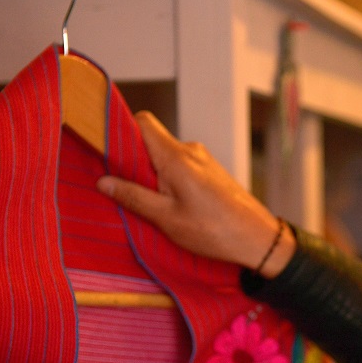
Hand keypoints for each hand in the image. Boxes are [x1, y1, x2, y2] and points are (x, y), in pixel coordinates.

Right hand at [97, 111, 296, 277]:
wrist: (258, 240)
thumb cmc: (215, 231)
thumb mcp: (166, 218)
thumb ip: (133, 197)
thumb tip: (103, 181)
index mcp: (176, 157)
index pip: (142, 122)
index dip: (120, 129)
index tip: (104, 147)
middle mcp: (190, 151)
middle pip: (151, 140)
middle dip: (132, 159)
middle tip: (120, 185)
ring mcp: (202, 160)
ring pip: (165, 156)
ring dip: (151, 174)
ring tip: (147, 202)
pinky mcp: (210, 172)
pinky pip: (180, 166)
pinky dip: (168, 180)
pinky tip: (168, 204)